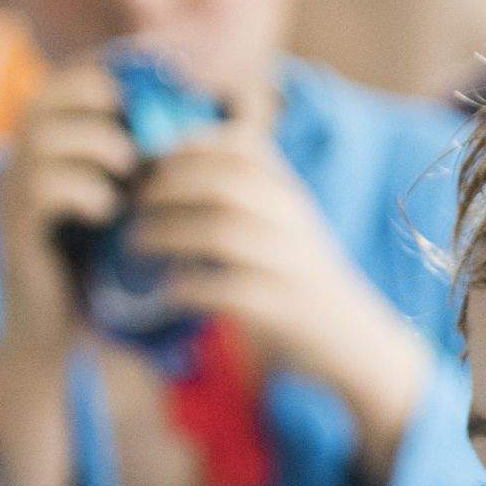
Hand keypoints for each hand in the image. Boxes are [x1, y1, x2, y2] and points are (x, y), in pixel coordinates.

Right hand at [0, 58, 134, 366]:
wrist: (57, 334)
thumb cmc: (101, 267)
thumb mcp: (129, 207)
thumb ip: (151, 166)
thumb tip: (220, 125)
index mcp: (46, 150)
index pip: (62, 82)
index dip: (105, 72)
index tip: (154, 82)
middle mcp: (18, 163)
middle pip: (42, 99)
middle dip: (97, 102)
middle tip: (140, 125)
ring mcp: (10, 195)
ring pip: (40, 138)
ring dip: (97, 146)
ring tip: (130, 173)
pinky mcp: (14, 230)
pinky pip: (40, 189)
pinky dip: (84, 191)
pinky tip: (108, 212)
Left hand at [123, 126, 432, 463]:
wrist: (353, 340)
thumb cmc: (300, 279)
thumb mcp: (283, 224)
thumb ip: (242, 195)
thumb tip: (163, 171)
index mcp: (290, 193)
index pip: (241, 145)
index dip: (188, 146)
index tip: (151, 163)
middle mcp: (293, 221)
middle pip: (224, 183)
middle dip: (167, 188)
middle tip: (132, 205)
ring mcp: (289, 264)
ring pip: (221, 232)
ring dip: (166, 234)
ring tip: (134, 244)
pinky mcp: (281, 309)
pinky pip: (224, 290)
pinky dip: (184, 287)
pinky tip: (162, 291)